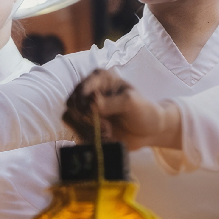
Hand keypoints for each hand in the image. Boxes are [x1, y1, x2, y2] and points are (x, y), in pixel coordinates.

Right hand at [62, 69, 181, 149]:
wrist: (149, 131)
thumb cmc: (143, 111)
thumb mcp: (131, 103)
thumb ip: (111, 102)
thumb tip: (91, 104)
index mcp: (99, 78)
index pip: (81, 88)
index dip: (84, 103)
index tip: (94, 114)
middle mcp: (89, 91)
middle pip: (72, 104)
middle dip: (87, 119)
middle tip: (107, 127)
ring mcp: (85, 109)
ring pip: (70, 118)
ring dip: (87, 129)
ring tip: (108, 134)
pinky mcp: (84, 125)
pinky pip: (75, 131)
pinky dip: (87, 138)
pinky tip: (104, 139)